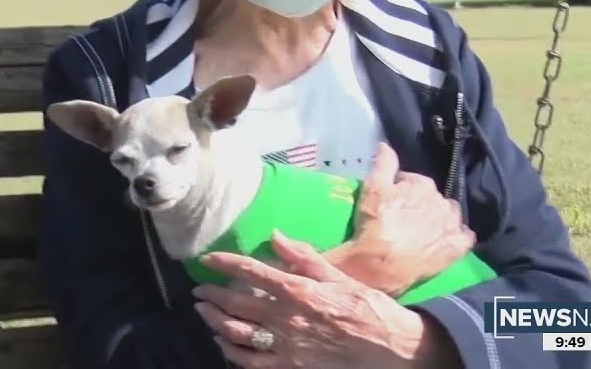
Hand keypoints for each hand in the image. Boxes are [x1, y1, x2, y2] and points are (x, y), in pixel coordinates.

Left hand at [192, 232, 459, 368]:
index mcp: (298, 290)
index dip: (224, 264)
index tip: (207, 259)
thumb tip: (275, 235)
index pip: (251, 272)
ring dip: (214, 322)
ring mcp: (287, 346)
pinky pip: (251, 362)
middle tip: (198, 290)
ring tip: (204, 313)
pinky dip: (232, 352)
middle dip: (211, 295)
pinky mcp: (290, 368)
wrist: (392, 349)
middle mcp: (287, 318)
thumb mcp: (339, 275)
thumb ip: (304, 256)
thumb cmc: (369, 308)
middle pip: (236, 304)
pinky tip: (223, 344)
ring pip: (237, 334)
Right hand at [340, 143, 475, 296]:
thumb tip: (385, 145)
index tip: (392, 202)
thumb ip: (383, 164)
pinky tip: (445, 241)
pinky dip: (457, 236)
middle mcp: (442, 201)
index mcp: (423, 184)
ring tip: (424, 231)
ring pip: (450, 215)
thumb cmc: (374, 223)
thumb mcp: (372, 188)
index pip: (413, 181)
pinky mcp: (457, 247)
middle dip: (421, 204)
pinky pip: (465, 236)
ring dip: (440, 218)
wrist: (381, 264)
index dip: (402, 190)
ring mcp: (452, 225)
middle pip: (433, 198)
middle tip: (404, 218)